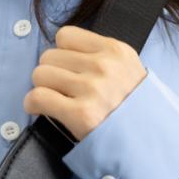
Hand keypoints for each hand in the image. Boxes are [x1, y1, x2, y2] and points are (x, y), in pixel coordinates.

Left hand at [22, 24, 146, 141]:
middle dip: (49, 72)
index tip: (66, 68)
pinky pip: (38, 97)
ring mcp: (92, 90)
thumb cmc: (132, 109)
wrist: (145, 143)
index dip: (61, 53)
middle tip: (58, 89)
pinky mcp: (80, 114)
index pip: (65, 36)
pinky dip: (32, 103)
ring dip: (41, 87)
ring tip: (51, 99)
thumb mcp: (128, 70)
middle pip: (49, 55)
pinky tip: (37, 108)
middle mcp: (104, 66)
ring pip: (40, 74)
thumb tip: (62, 53)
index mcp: (115, 51)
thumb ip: (101, 57)